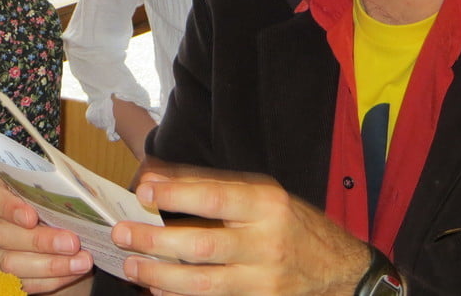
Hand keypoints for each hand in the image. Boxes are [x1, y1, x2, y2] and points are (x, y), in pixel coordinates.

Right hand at [0, 168, 93, 293]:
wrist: (31, 222)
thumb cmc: (34, 196)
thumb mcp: (35, 185)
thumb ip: (45, 190)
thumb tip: (77, 202)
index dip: (9, 208)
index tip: (33, 217)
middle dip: (39, 241)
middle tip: (72, 243)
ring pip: (8, 263)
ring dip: (49, 265)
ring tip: (80, 262)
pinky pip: (15, 282)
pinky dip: (46, 280)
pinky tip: (70, 273)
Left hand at [110, 166, 368, 295]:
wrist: (339, 271)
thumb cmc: (289, 223)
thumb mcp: (258, 193)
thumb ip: (205, 182)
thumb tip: (153, 175)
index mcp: (266, 205)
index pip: (215, 197)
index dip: (176, 194)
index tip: (142, 191)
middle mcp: (266, 244)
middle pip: (202, 246)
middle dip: (155, 241)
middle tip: (121, 234)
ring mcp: (264, 282)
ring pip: (202, 284)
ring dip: (160, 275)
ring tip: (131, 266)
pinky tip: (158, 288)